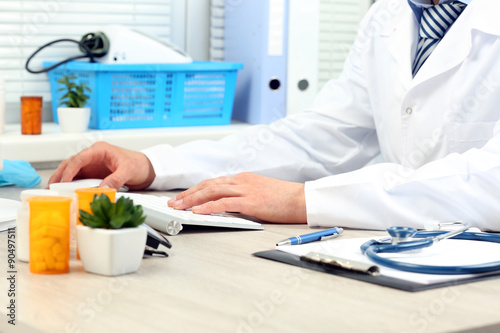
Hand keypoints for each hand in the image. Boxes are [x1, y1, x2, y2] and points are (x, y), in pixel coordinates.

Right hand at [48, 141, 155, 189]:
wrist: (146, 168)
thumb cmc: (138, 164)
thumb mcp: (128, 171)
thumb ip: (116, 180)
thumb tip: (102, 189)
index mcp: (99, 150)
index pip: (80, 158)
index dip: (70, 170)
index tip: (64, 181)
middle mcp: (93, 156)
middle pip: (71, 163)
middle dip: (60, 174)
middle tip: (51, 187)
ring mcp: (91, 165)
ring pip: (72, 171)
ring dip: (62, 180)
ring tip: (53, 192)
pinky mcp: (93, 174)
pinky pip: (79, 179)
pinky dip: (71, 185)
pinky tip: (65, 193)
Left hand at [168, 172, 306, 222]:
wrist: (301, 199)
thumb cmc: (283, 198)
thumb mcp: (259, 192)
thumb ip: (243, 196)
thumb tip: (227, 205)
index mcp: (243, 178)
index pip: (213, 182)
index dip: (196, 189)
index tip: (183, 197)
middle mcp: (241, 181)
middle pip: (208, 184)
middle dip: (188, 193)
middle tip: (174, 202)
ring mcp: (245, 190)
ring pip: (212, 191)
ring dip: (193, 199)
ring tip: (179, 207)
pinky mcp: (250, 201)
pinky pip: (224, 203)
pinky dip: (208, 206)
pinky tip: (198, 211)